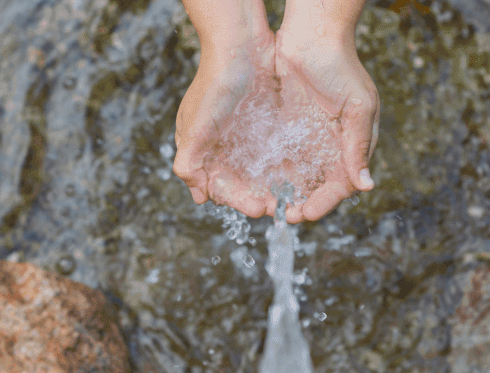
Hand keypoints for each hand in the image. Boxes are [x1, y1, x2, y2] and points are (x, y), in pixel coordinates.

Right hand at [173, 29, 277, 217]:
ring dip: (274, 188)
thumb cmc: (213, 85)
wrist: (240, 45)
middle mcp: (222, 147)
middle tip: (281, 208)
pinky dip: (285, 168)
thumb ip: (189, 163)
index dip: (238, 201)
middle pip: (241, 184)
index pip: (220, 187)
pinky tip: (300, 176)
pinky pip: (275, 154)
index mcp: (201, 151)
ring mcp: (245, 137)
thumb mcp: (194, 127)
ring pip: (260, 173)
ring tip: (293, 198)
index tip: (259, 209)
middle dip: (259, 198)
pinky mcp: (266, 126)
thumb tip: (198, 196)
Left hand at [273, 24, 379, 223]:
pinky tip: (259, 182)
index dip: (325, 202)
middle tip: (284, 215)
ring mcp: (308, 136)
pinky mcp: (287, 127)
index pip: (342, 185)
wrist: (312, 33)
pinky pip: (280, 157)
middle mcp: (331, 145)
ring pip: (298, 176)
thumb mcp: (357, 106)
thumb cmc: (341, 66)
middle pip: (318, 186)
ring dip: (286, 193)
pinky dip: (273, 173)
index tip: (306, 213)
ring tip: (269, 205)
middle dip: (303, 203)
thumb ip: (358, 146)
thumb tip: (367, 186)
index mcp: (353, 144)